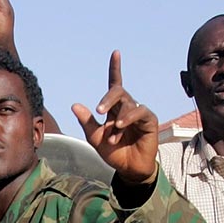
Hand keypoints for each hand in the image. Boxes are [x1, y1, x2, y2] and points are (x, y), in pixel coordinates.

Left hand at [71, 52, 157, 184]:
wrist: (128, 169)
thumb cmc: (114, 153)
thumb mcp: (95, 138)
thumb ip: (87, 122)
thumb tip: (74, 105)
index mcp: (114, 108)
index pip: (115, 84)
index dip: (115, 68)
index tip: (116, 53)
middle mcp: (127, 107)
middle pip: (118, 91)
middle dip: (108, 98)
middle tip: (99, 110)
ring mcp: (139, 113)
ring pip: (128, 104)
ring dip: (118, 121)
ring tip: (113, 136)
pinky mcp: (150, 120)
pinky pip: (140, 112)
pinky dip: (129, 118)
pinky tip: (121, 127)